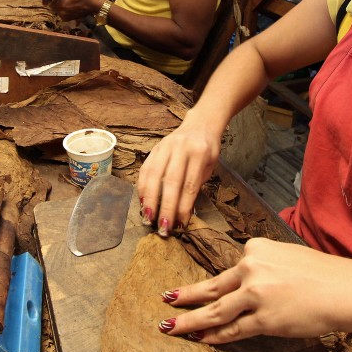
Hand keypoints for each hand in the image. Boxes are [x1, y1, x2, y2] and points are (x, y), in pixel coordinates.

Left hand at [48, 0, 98, 20]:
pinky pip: (60, 13)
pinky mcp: (67, 19)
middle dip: (54, 0)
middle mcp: (60, 11)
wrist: (94, 5)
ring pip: (56, 9)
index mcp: (61, 3)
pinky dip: (62, 10)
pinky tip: (69, 6)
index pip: (49, 0)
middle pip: (51, 5)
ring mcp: (64, 16)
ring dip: (58, 5)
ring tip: (66, 0)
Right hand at [137, 110, 223, 233]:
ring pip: (153, 175)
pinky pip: (145, 169)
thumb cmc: (207, 149)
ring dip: (149, 200)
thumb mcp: (210, 166)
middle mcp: (181, 148)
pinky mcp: (155, 148)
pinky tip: (142, 202)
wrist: (200, 124)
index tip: (180, 225)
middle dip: (165, 207)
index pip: (190, 185)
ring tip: (148, 218)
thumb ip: (196, 186)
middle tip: (162, 227)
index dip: (183, 207)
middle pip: (170, 182)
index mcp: (199, 153)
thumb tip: (183, 214)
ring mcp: (165, 146)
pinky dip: (142, 187)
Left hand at [158, 238, 351, 342]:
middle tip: (166, 300)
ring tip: (171, 326)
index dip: (219, 284)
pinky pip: (233, 330)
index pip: (231, 269)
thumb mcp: (287, 256)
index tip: (199, 290)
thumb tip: (249, 283)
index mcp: (256, 249)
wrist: (346, 290)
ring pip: (215, 311)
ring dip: (190, 321)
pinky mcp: (264, 319)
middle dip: (185, 296)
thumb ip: (265, 266)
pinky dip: (215, 336)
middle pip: (211, 287)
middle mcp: (251, 269)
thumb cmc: (323, 274)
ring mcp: (255, 295)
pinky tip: (201, 339)